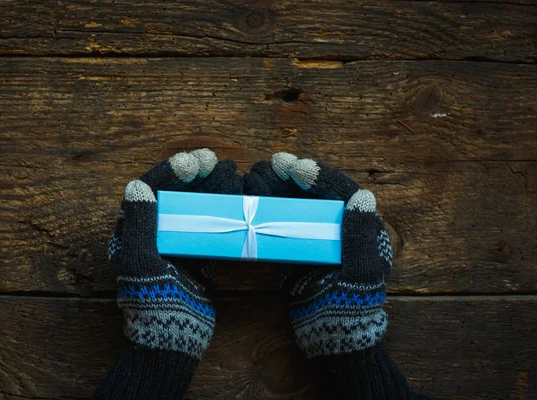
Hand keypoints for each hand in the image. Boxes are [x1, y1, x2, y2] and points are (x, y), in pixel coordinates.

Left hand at [108, 149, 241, 358]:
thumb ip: (139, 224)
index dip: (169, 172)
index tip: (192, 161)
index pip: (148, 191)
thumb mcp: (140, 261)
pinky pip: (207, 227)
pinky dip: (220, 212)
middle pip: (173, 195)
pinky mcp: (195, 258)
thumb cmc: (150, 301)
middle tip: (213, 159)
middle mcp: (152, 235)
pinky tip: (235, 199)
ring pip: (192, 208)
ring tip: (228, 171)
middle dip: (193, 175)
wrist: (171, 339)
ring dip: (209, 188)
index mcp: (132, 232)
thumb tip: (136, 185)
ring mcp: (175, 246)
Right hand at [244, 153, 392, 356]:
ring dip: (277, 189)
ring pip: (298, 205)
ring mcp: (318, 240)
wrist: (332, 337)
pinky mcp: (300, 252)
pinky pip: (285, 224)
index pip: (341, 192)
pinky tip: (254, 200)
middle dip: (292, 177)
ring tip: (254, 176)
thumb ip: (359, 234)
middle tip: (269, 164)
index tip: (296, 166)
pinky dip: (270, 210)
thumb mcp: (360, 271)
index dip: (319, 176)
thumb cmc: (352, 305)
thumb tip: (363, 195)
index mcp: (361, 230)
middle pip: (316, 194)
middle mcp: (340, 230)